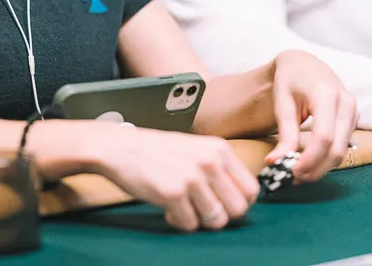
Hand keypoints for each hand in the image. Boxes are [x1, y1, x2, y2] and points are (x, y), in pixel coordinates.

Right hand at [89, 125, 259, 231]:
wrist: (120, 147)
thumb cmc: (157, 151)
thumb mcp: (196, 149)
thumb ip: (218, 168)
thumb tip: (240, 199)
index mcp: (219, 149)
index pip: (251, 190)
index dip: (238, 202)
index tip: (222, 203)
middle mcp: (210, 162)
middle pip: (238, 209)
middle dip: (220, 214)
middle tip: (201, 208)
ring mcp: (192, 178)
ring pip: (216, 219)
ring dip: (199, 219)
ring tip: (183, 206)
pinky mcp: (173, 193)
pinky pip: (190, 224)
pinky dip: (179, 221)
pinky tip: (167, 207)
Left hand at [266, 50, 357, 181]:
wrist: (305, 65)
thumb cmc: (290, 81)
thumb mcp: (282, 103)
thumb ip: (284, 134)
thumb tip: (276, 163)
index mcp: (326, 94)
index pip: (323, 136)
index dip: (309, 159)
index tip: (291, 172)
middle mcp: (346, 102)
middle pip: (336, 148)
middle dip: (316, 168)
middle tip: (294, 178)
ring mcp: (354, 111)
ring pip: (342, 151)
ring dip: (322, 167)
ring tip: (299, 173)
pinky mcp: (354, 119)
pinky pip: (343, 145)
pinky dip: (327, 158)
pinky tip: (310, 162)